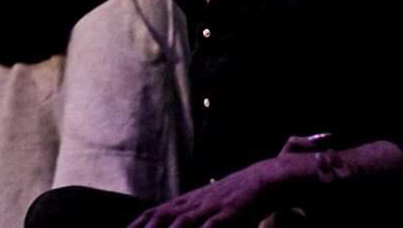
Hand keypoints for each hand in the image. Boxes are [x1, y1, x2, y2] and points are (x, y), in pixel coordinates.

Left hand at [127, 158, 283, 227]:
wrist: (262, 179)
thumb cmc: (234, 196)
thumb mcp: (207, 203)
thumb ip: (190, 213)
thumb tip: (174, 220)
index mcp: (187, 201)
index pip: (156, 211)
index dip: (139, 222)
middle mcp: (194, 202)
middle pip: (163, 215)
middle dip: (146, 227)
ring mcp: (211, 206)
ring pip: (184, 220)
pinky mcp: (230, 211)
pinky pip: (214, 224)